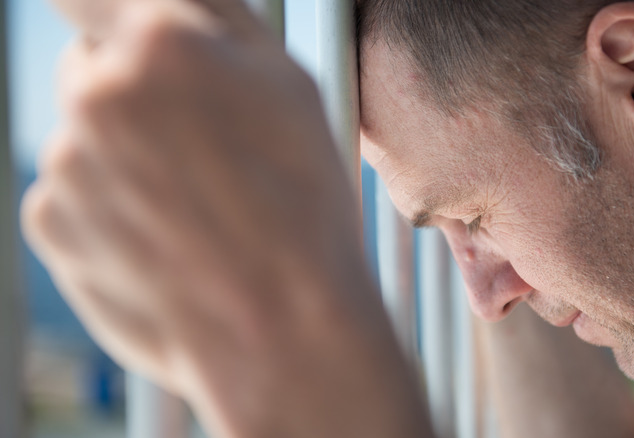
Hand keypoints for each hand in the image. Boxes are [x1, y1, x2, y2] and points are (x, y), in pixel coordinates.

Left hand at [22, 1, 430, 436]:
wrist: (279, 330)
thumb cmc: (300, 207)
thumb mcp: (288, 84)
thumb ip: (216, 18)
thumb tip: (168, 5)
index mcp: (159, 43)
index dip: (119, 18)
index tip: (134, 41)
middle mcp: (95, 93)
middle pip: (94, 65)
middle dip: (135, 89)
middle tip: (200, 142)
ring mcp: (64, 163)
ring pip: (87, 133)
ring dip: (126, 152)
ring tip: (193, 203)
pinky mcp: (50, 225)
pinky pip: (73, 191)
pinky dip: (108, 205)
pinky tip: (166, 236)